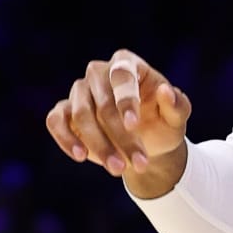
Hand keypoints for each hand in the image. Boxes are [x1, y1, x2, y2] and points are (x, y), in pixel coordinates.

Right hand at [45, 50, 189, 198]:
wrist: (147, 145)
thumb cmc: (163, 124)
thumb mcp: (177, 118)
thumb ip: (177, 105)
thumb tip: (166, 91)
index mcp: (127, 63)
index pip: (122, 75)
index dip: (126, 100)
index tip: (133, 125)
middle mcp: (99, 73)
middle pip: (103, 103)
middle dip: (120, 136)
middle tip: (140, 164)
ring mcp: (80, 91)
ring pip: (80, 115)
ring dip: (99, 145)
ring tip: (118, 169)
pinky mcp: (64, 112)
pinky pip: (55, 121)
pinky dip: (65, 138)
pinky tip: (80, 156)